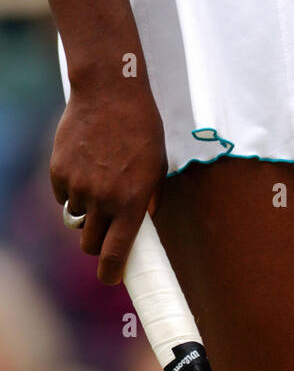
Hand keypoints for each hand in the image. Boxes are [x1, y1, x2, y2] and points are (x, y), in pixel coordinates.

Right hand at [50, 78, 167, 283]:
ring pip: (76, 219)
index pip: (115, 254)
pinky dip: (71, 192)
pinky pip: (63, 196)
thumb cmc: (141, 130)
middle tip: (105, 232)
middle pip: (90, 244)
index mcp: (130, 205)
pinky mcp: (58, 171)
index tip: (111, 278)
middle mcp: (102, 201)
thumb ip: (149, 202)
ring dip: (86, 212)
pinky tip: (84, 168)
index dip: (111, 273)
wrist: (110, 92)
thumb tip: (143, 226)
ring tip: (99, 184)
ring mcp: (78, 186)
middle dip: (97, 244)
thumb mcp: (157, 169)